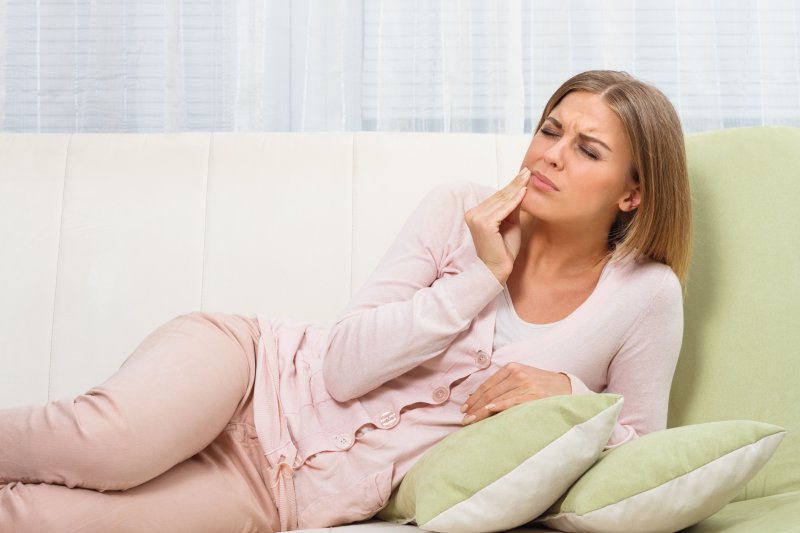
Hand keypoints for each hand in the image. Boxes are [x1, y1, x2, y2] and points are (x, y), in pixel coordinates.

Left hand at [460, 362, 571, 425]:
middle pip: (489, 392)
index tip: (464, 408)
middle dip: (474, 407)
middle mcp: (517, 373)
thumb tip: (480, 397)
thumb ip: (504, 384)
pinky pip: (511, 402)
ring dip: (481, 411)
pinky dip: (498, 407)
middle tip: (464, 419)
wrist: (568, 388)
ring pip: (496, 398)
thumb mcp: (523, 378)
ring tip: (471, 421)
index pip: (487, 384)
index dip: (474, 397)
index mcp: (512, 367)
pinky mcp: (534, 395)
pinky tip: (488, 412)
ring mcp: (526, 384)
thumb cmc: (542, 386)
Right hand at [464, 168, 530, 283]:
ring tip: (528, 177)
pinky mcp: (484, 224)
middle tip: (527, 171)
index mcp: (476, 214)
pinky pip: (503, 209)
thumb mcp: (510, 224)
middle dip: (515, 183)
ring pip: (501, 201)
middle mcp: (473, 214)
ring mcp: (477, 219)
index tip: (523, 175)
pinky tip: (524, 191)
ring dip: (516, 188)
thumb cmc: (503, 250)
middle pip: (499, 196)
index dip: (511, 186)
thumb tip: (520, 190)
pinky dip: (515, 201)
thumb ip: (512, 208)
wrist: (497, 269)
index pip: (496, 197)